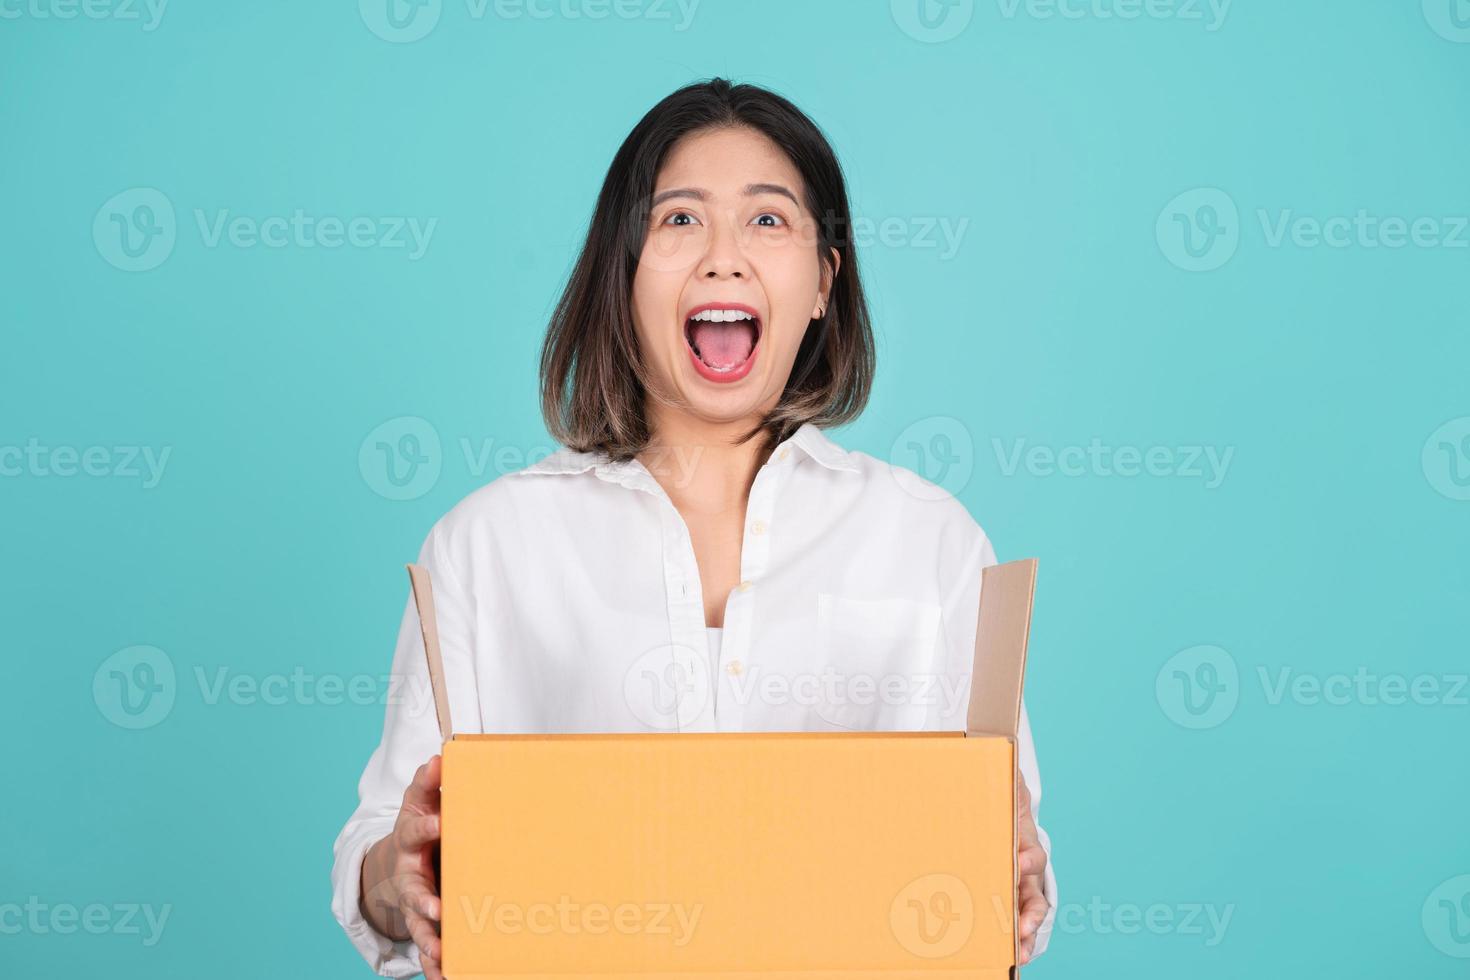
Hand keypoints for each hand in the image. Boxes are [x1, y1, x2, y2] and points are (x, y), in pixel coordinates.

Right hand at [360, 755, 443, 978]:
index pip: (416, 831)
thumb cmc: (421, 826)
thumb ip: (429, 783)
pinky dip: (435, 964)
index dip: (428, 826)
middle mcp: (409, 875)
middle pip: (414, 890)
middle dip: (424, 899)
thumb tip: (441, 755)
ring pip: (419, 924)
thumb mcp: (420, 803)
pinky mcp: (423, 922)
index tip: (441, 822)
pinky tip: (445, 976)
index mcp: (410, 841)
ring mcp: (414, 902)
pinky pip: (428, 946)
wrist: (399, 860)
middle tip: (437, 908)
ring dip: (429, 939)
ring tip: (441, 952)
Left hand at [1016, 769, 1049, 963]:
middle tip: (1021, 926)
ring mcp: (1020, 886)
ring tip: (1017, 952)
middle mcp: (1027, 869)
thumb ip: (1008, 778)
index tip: (1017, 866)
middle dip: (1029, 913)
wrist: (999, 810)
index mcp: (1025, 842)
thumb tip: (1007, 754)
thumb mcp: (1006, 787)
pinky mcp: (1009, 897)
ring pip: (1029, 914)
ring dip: (1025, 933)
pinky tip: (1012, 956)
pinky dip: (1018, 938)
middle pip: (1034, 894)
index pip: (1032, 855)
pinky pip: (1018, 921)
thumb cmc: (1002, 802)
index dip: (1026, 862)